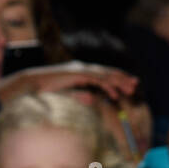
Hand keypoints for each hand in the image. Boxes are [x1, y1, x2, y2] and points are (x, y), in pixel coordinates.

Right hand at [0, 61, 138, 105]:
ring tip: (130, 88)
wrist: (32, 83)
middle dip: (122, 78)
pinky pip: (96, 80)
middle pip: (107, 72)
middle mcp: (82, 68)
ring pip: (104, 75)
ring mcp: (80, 70)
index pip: (103, 74)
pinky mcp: (77, 75)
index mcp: (81, 71)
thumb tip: (92, 99)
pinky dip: (107, 86)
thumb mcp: (68, 93)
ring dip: (118, 81)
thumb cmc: (47, 90)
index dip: (117, 78)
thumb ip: (81, 95)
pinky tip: (115, 94)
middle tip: (136, 83)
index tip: (128, 83)